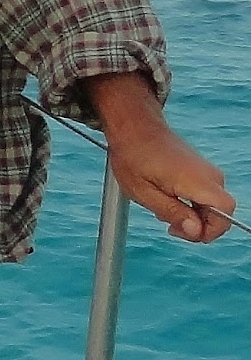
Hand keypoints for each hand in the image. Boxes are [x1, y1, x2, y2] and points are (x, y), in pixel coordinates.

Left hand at [106, 114, 234, 243]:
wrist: (135, 128)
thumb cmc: (134, 157)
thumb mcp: (145, 193)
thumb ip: (174, 213)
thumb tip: (196, 231)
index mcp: (197, 181)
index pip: (225, 214)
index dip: (210, 231)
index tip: (185, 232)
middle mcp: (210, 176)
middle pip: (219, 213)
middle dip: (197, 226)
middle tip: (169, 225)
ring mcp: (207, 172)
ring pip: (211, 206)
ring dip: (191, 215)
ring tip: (163, 208)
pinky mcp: (201, 171)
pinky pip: (205, 196)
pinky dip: (190, 204)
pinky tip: (168, 200)